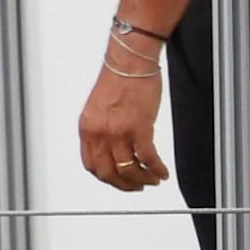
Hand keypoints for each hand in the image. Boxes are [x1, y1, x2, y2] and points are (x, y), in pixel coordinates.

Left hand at [79, 56, 169, 191]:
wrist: (130, 62)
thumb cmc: (118, 79)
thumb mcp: (99, 108)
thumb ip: (101, 128)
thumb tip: (113, 146)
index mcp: (87, 128)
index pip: (91, 164)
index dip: (106, 177)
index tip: (118, 180)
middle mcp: (99, 133)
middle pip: (108, 172)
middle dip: (125, 185)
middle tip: (138, 187)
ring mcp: (118, 132)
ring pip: (128, 169)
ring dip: (142, 179)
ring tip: (153, 180)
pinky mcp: (139, 128)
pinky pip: (147, 158)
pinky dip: (156, 169)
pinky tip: (163, 172)